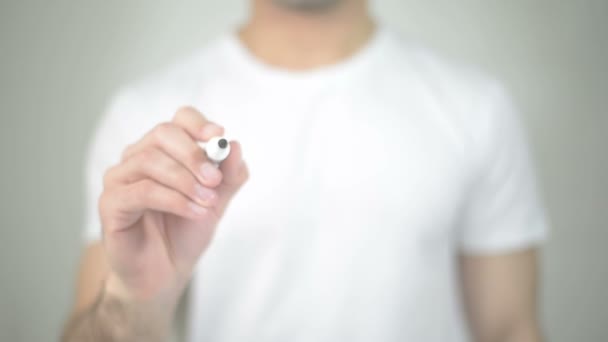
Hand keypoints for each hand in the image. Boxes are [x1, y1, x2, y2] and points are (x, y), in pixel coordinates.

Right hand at [99, 107, 247, 304]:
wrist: (166, 272)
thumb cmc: (186, 231)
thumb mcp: (216, 201)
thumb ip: (228, 175)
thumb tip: (235, 145)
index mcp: (165, 150)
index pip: (179, 120)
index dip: (198, 123)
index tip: (218, 136)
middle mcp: (138, 157)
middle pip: (163, 134)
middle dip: (194, 155)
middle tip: (214, 180)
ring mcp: (120, 178)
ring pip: (151, 161)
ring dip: (186, 181)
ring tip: (208, 203)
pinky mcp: (110, 203)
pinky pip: (142, 191)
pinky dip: (174, 200)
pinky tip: (195, 212)